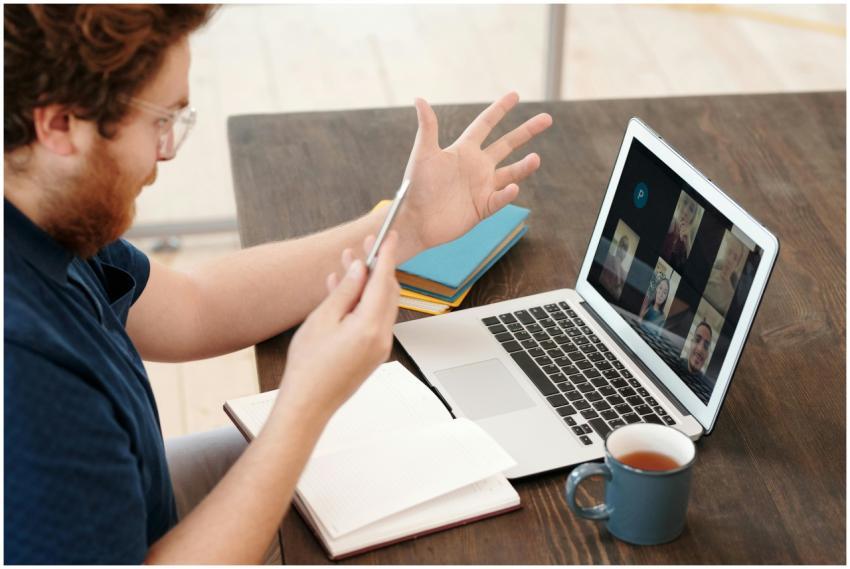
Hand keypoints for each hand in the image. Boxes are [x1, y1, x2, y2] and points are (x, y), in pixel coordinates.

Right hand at [277, 232, 399, 420]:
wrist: (307, 405)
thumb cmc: (309, 367)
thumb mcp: (322, 319)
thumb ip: (345, 290)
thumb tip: (359, 269)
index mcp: (371, 326)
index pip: (384, 280)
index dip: (385, 254)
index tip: (388, 236)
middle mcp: (382, 336)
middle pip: (387, 291)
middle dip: (375, 268)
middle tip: (362, 247)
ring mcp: (380, 347)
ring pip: (380, 305)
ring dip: (366, 285)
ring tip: (346, 266)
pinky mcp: (373, 354)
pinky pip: (374, 320)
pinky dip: (363, 304)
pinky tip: (343, 293)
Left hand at [399, 92, 552, 253]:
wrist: (414, 221)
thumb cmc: (415, 186)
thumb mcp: (423, 154)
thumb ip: (427, 128)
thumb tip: (419, 99)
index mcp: (463, 150)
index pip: (485, 124)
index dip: (499, 109)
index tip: (515, 94)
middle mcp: (476, 166)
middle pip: (506, 145)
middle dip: (526, 131)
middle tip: (547, 118)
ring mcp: (482, 187)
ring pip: (511, 173)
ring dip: (524, 166)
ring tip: (536, 158)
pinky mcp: (483, 208)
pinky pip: (500, 199)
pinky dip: (507, 194)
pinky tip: (513, 188)